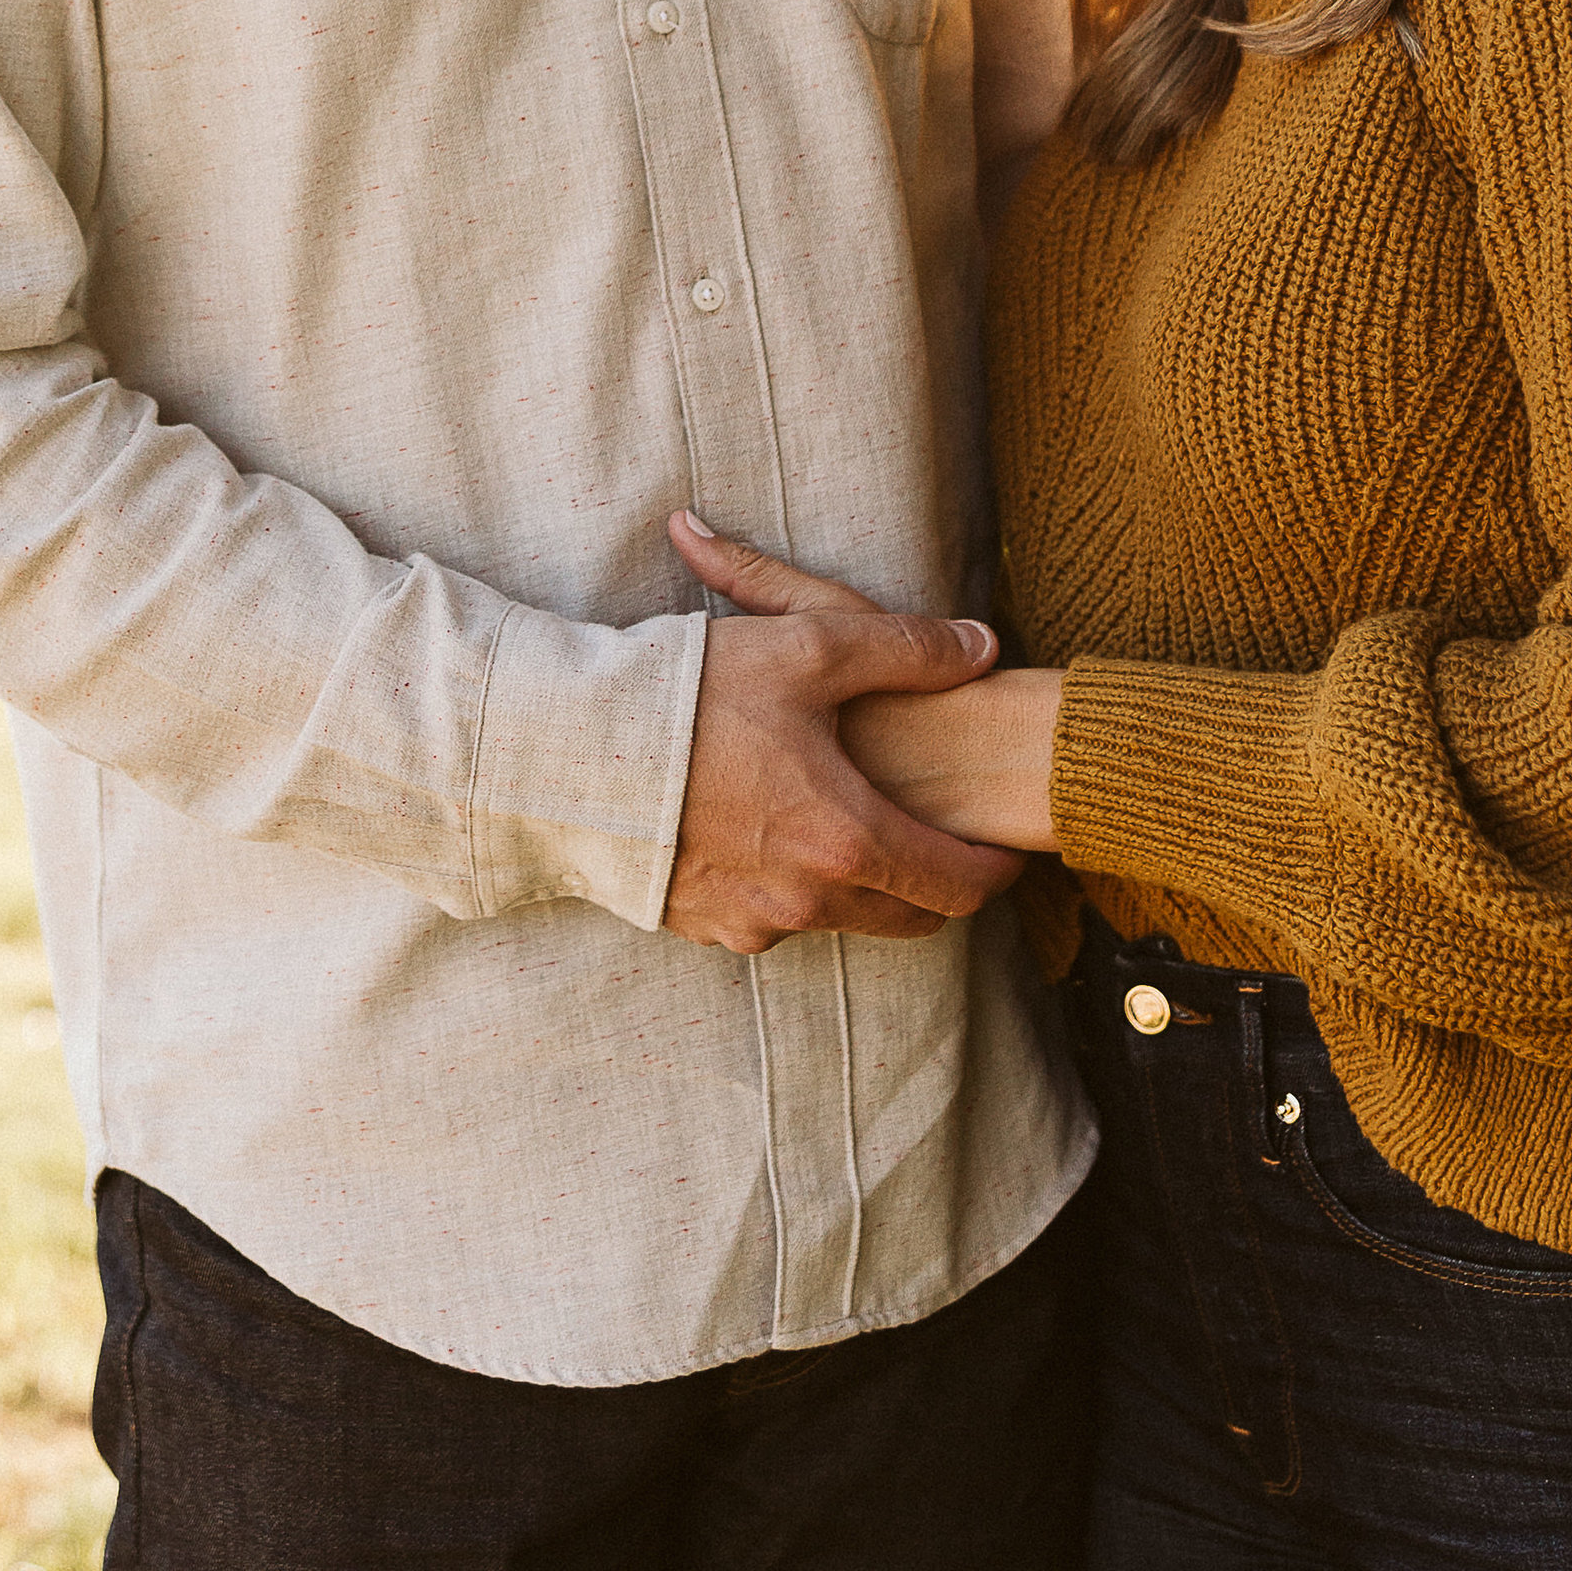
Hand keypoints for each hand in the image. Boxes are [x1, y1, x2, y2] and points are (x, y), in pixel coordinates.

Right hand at [660, 513, 1024, 954]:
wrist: (565, 748)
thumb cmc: (692, 692)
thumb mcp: (809, 645)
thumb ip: (908, 648)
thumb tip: (984, 646)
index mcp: (846, 840)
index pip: (959, 885)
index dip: (996, 871)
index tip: (1007, 849)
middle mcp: (806, 900)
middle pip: (910, 918)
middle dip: (938, 884)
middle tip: (942, 839)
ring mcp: (750, 921)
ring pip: (840, 919)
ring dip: (863, 883)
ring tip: (853, 823)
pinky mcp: (701, 925)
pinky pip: (773, 918)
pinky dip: (794, 888)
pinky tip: (775, 834)